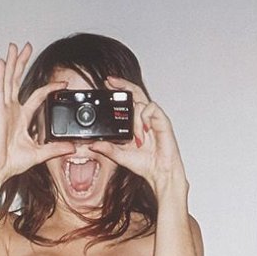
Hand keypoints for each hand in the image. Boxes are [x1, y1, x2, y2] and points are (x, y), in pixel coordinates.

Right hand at [0, 42, 75, 188]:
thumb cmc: (11, 162)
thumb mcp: (40, 154)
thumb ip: (55, 148)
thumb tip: (72, 147)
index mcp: (21, 117)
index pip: (36, 96)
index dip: (49, 87)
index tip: (62, 81)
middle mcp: (11, 110)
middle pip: (17, 80)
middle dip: (22, 64)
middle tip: (26, 47)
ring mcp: (4, 109)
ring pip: (8, 80)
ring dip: (12, 63)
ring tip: (14, 48)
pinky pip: (0, 91)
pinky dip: (1, 76)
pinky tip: (2, 63)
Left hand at [88, 76, 189, 197]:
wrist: (160, 173)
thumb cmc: (146, 164)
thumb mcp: (120, 156)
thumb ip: (107, 149)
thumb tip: (93, 144)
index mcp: (135, 123)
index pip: (127, 100)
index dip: (118, 90)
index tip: (106, 85)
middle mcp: (144, 118)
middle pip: (135, 92)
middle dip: (122, 84)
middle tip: (110, 82)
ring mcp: (153, 119)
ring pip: (140, 103)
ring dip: (135, 119)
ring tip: (137, 138)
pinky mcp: (163, 121)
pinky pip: (152, 108)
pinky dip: (145, 116)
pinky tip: (145, 130)